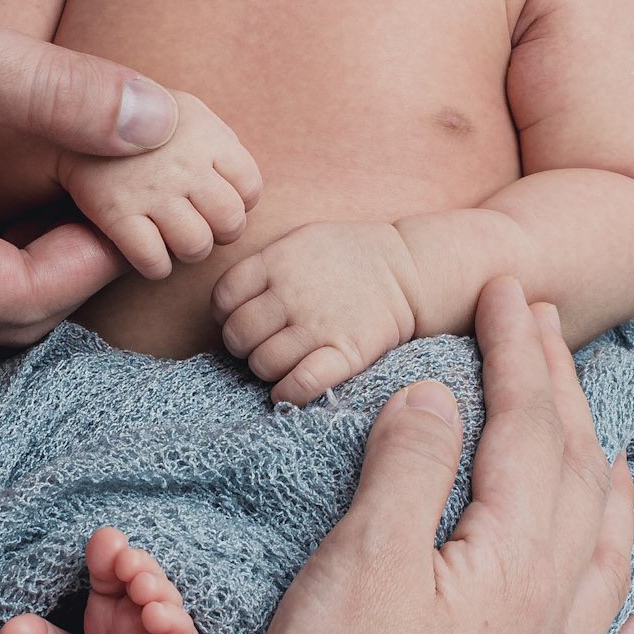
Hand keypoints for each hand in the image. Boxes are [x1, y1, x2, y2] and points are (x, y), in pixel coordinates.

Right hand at [56, 90, 262, 279]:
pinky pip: (154, 261)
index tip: (214, 198)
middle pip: (230, 221)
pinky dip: (154, 265)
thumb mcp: (185, 114)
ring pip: (197, 246)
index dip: (238, 202)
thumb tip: (245, 193)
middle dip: (220, 233)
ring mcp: (150, 189)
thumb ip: (220, 146)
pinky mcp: (116, 213)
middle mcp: (183, 162)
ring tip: (174, 238)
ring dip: (188, 252)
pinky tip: (146, 249)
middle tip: (199, 224)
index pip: (250, 188)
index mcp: (206, 134)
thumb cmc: (142, 129)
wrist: (72, 124)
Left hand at [211, 219, 422, 405]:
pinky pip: (301, 384)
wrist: (408, 269)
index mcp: (276, 261)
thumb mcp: (301, 240)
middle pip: (239, 335)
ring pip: (264, 364)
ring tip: (282, 363)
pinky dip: (288, 393)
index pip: (224, 297)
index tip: (241, 319)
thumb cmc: (348, 256)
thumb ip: (265, 265)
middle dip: (244, 346)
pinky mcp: (346, 353)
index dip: (226, 315)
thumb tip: (231, 301)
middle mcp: (292, 294)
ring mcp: (318, 325)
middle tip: (261, 345)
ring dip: (267, 370)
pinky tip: (291, 389)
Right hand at [236, 277, 633, 633]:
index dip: (520, 353)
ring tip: (613, 453)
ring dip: (611, 501)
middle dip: (563, 397)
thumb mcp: (361, 557)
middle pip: (576, 485)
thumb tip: (438, 395)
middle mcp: (548, 621)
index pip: (530, 431)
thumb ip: (409, 467)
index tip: (508, 290)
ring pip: (604, 574)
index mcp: (513, 563)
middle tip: (545, 327)